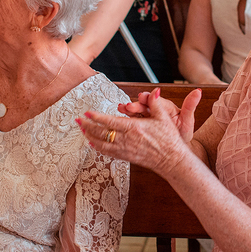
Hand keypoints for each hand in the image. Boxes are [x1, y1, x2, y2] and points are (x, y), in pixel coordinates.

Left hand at [79, 88, 200, 172]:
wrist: (172, 160)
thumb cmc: (169, 140)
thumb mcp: (164, 118)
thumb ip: (155, 103)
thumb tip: (153, 91)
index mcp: (134, 128)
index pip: (110, 121)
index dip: (96, 117)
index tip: (87, 113)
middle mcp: (127, 140)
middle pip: (101, 132)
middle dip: (88, 126)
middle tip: (78, 120)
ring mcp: (125, 150)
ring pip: (102, 144)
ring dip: (90, 137)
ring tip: (82, 130)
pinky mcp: (127, 157)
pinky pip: (108, 153)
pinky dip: (98, 148)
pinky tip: (93, 144)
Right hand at [116, 87, 201, 144]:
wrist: (177, 149)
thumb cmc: (183, 133)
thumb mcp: (187, 120)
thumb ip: (190, 106)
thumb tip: (198, 92)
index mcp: (166, 108)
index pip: (157, 101)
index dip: (150, 98)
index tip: (144, 96)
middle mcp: (156, 111)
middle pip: (145, 106)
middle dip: (136, 105)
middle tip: (129, 106)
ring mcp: (148, 118)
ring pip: (137, 112)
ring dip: (129, 110)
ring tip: (122, 109)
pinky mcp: (142, 126)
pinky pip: (134, 121)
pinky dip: (127, 120)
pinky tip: (121, 119)